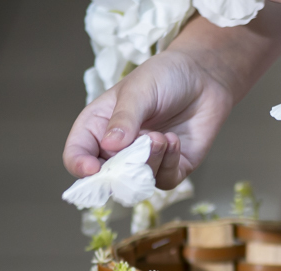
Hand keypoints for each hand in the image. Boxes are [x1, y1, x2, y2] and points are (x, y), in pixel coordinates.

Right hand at [62, 7, 280, 189]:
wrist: (203, 77)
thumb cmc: (164, 77)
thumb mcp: (139, 90)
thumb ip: (124, 118)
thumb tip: (110, 146)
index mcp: (98, 126)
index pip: (77, 153)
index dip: (80, 166)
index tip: (93, 169)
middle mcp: (118, 148)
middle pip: (107, 176)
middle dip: (123, 167)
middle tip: (140, 145)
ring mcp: (144, 161)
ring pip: (138, 182)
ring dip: (150, 160)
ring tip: (161, 136)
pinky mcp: (171, 168)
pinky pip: (164, 181)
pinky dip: (169, 163)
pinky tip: (174, 140)